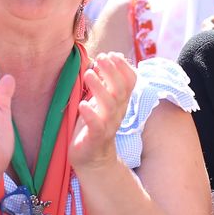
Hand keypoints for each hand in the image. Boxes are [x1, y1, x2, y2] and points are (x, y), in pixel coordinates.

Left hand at [71, 52, 136, 170]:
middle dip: (112, 72)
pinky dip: (91, 115)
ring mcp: (107, 126)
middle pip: (120, 90)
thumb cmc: (94, 125)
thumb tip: (112, 56)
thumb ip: (106, 81)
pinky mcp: (95, 138)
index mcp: (119, 102)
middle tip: (100, 58)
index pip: (130, 82)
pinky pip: (97, 126)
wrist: (92, 160)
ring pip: (109, 106)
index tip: (111, 54)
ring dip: (99, 88)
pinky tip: (83, 104)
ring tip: (89, 74)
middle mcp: (117, 113)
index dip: (124, 67)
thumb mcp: (101, 100)